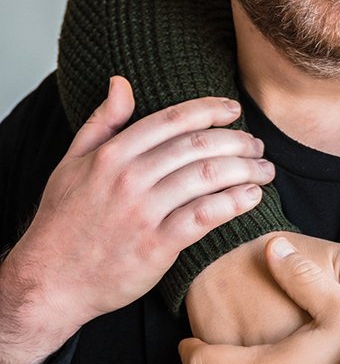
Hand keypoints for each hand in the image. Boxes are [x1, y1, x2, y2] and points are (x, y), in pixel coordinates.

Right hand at [0, 78, 272, 363]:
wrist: (50, 280)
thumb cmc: (63, 221)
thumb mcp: (71, 163)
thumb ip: (101, 122)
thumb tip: (121, 82)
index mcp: (112, 154)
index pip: (172, 120)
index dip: (210, 110)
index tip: (235, 109)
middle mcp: (129, 178)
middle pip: (198, 146)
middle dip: (236, 141)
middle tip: (257, 145)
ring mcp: (143, 212)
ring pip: (207, 177)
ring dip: (245, 169)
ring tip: (264, 170)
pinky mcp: (157, 245)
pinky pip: (206, 215)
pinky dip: (234, 202)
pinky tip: (252, 197)